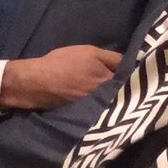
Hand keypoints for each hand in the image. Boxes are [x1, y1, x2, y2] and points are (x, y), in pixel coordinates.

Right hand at [1, 44, 122, 111]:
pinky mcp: (87, 115)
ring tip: (108, 90)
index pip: (130, 78)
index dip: (130, 74)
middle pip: (122, 91)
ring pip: (112, 100)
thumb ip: (113, 57)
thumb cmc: (62, 63)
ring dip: (112, 95)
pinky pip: (100, 108)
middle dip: (123, 87)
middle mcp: (107, 97)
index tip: (131, 71)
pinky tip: (96, 99)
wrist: (36, 83)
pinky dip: (100, 103)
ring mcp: (97, 108)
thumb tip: (130, 63)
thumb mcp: (89, 52)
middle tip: (120, 81)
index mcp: (110, 80)